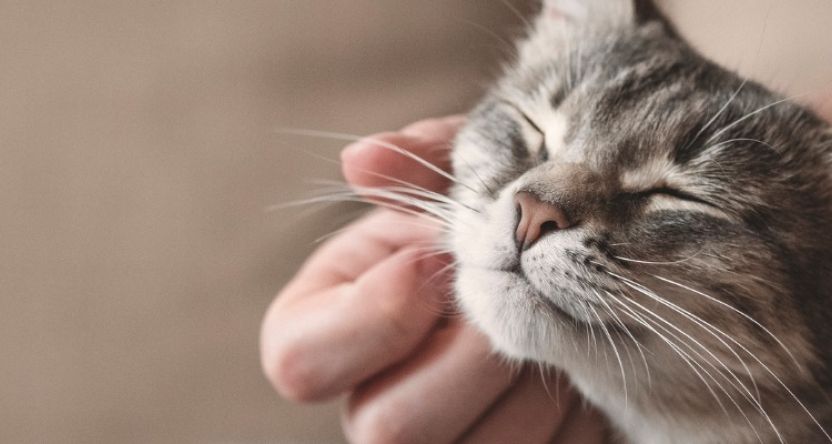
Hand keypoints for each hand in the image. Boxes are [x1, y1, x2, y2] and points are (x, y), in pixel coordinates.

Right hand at [261, 116, 607, 442]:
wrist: (546, 283)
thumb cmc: (480, 230)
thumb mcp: (455, 187)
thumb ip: (418, 168)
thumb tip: (363, 160)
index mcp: (328, 333)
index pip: (300, 360)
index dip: (377, 314)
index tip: (435, 262)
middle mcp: (370, 402)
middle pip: (386, 427)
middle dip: (469, 356)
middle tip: (512, 302)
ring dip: (532, 383)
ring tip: (555, 329)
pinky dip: (574, 418)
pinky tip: (579, 374)